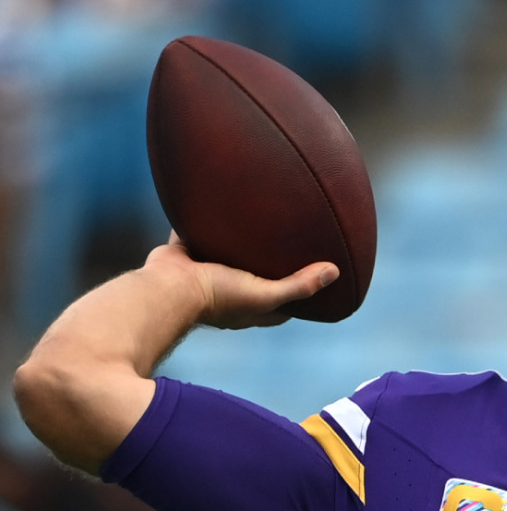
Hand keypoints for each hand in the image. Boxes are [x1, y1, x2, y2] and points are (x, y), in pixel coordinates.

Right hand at [145, 232, 338, 328]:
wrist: (167, 287)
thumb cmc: (217, 297)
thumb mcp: (265, 294)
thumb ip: (298, 285)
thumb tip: (334, 272)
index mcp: (249, 308)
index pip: (282, 304)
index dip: (299, 293)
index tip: (315, 276)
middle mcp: (228, 292)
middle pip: (256, 276)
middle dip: (270, 263)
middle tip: (290, 242)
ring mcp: (205, 273)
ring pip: (227, 254)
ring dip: (239, 243)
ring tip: (258, 220)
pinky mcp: (186, 254)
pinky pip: (198, 233)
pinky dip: (206, 221)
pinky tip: (219, 203)